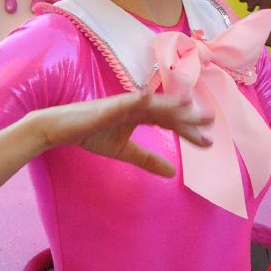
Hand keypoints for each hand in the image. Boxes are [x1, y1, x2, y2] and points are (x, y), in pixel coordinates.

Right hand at [55, 89, 213, 177]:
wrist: (59, 129)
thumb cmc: (90, 134)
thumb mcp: (123, 151)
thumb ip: (147, 159)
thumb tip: (172, 173)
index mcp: (140, 114)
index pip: (170, 122)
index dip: (188, 131)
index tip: (207, 142)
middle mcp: (135, 105)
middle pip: (166, 111)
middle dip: (187, 116)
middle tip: (211, 121)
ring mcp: (122, 103)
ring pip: (150, 104)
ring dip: (169, 104)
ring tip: (190, 105)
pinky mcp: (107, 106)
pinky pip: (123, 102)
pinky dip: (137, 98)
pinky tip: (149, 97)